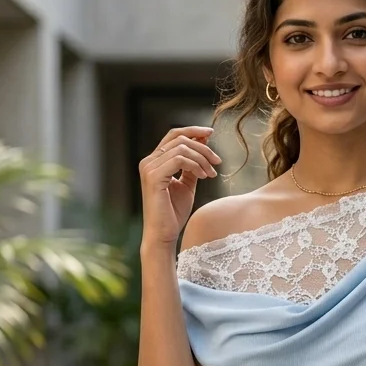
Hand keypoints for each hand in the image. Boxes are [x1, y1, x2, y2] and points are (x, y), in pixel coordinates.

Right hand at [139, 126, 221, 246]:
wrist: (164, 234)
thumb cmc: (174, 212)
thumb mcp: (187, 183)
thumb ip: (193, 164)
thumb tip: (203, 143)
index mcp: (155, 161)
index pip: (173, 135)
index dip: (193, 131)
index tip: (211, 133)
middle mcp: (148, 161)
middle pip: (179, 138)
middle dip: (203, 147)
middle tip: (217, 161)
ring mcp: (149, 168)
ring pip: (181, 148)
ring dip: (202, 159)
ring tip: (211, 174)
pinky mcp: (153, 177)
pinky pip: (179, 160)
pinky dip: (195, 165)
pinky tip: (203, 176)